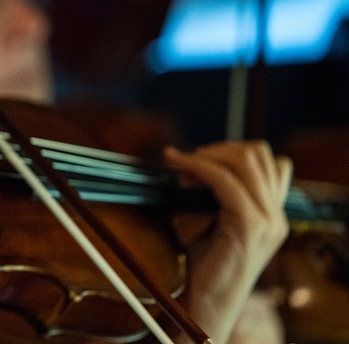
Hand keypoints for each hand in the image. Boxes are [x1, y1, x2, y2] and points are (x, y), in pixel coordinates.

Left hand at [163, 141, 291, 343]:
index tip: (194, 160)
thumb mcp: (210, 220)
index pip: (266, 161)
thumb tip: (186, 159)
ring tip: (181, 166)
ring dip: (209, 155)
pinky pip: (225, 181)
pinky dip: (198, 166)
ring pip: (245, 161)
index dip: (229, 151)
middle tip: (186, 162)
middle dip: (218, 149)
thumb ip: (211, 192)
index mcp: (272, 213)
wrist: (207, 304)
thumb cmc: (203, 264)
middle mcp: (276, 215)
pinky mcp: (250, 227)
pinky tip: (178, 167)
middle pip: (257, 153)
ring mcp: (268, 221)